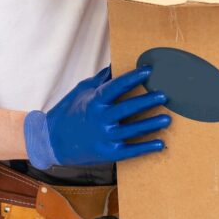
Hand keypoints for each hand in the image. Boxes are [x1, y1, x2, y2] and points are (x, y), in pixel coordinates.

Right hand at [24, 65, 170, 169]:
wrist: (50, 140)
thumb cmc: (67, 112)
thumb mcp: (80, 91)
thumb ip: (100, 80)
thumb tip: (115, 65)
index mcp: (93, 102)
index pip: (116, 87)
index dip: (132, 78)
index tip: (148, 70)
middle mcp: (99, 119)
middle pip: (127, 108)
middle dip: (147, 101)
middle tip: (163, 96)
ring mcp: (104, 137)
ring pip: (132, 130)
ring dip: (151, 124)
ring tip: (167, 118)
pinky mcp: (106, 153)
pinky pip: (130, 151)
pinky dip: (145, 148)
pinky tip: (160, 144)